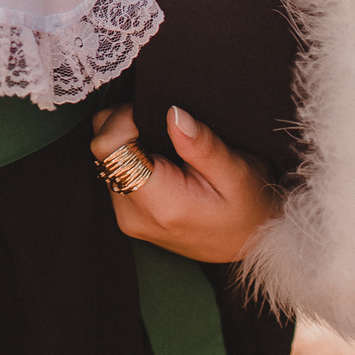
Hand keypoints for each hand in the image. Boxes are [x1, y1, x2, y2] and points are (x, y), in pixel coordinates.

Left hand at [89, 103, 280, 262]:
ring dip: (128, 142)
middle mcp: (133, 214)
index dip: (123, 118)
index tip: (153, 112)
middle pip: (102, 150)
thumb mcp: (237, 172)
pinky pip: (115, 172)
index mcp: (158, 203)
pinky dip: (131, 157)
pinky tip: (161, 158)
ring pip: (105, 159)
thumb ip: (202, 145)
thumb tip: (174, 114)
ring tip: (167, 144)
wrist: (252, 243)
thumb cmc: (249, 208)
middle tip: (163, 124)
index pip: (108, 147)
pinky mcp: (128, 216)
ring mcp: (127, 218)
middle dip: (125, 126)